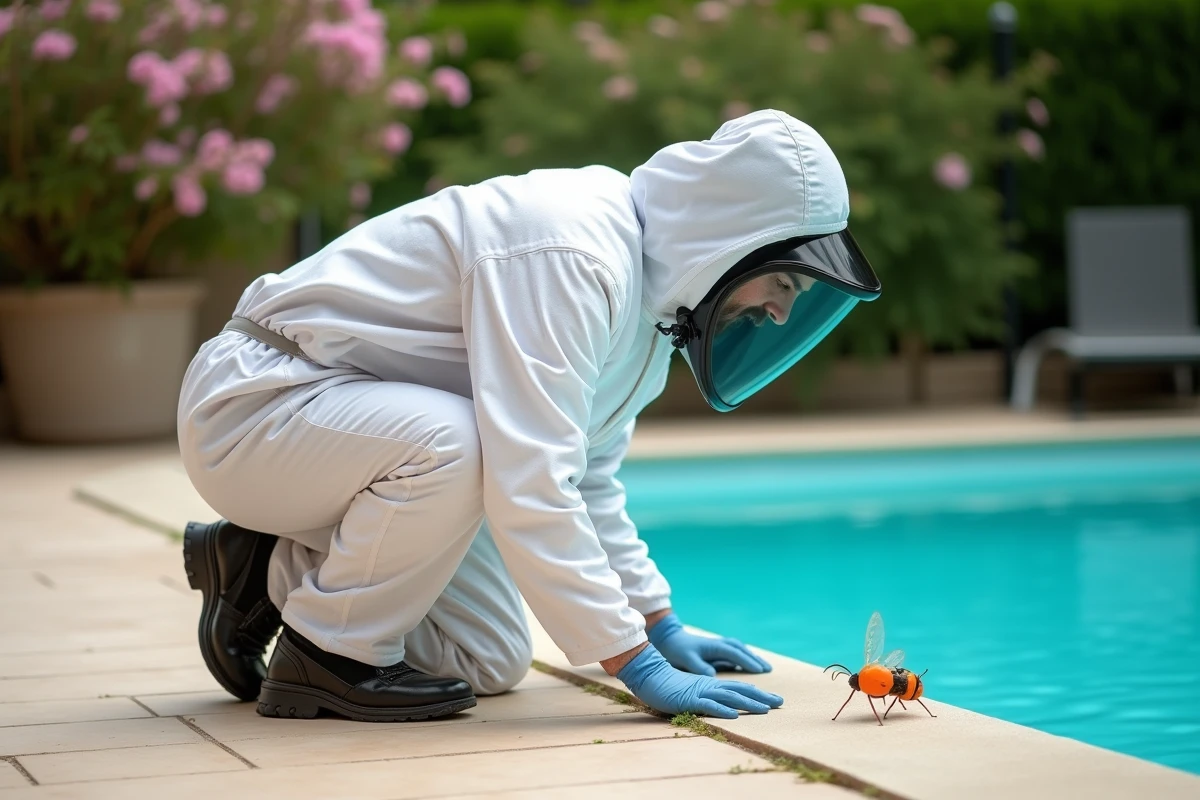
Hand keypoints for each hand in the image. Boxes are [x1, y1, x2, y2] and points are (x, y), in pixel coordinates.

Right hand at [616, 644, 782, 719]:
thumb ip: (707, 695)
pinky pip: (708, 705)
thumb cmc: (668, 685)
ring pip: (729, 697)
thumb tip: (722, 703)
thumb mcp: (692, 691)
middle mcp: (710, 686)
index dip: (757, 693)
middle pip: (740, 691)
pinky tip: (733, 714)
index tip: (774, 700)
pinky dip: (722, 709)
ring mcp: (700, 692)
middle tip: (780, 702)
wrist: (648, 676)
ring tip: (765, 710)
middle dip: (761, 697)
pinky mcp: (689, 699)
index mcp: (712, 684)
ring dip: (748, 703)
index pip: (739, 688)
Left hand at [648, 612, 771, 675]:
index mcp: (714, 645)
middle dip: (755, 659)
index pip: (735, 653)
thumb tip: (712, 675)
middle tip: (769, 669)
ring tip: (765, 668)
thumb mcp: (686, 659)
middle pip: (742, 650)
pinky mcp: (718, 651)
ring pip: (741, 651)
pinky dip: (745, 659)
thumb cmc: (678, 650)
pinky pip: (736, 654)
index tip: (759, 670)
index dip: (747, 661)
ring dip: (752, 658)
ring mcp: (720, 646)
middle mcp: (720, 644)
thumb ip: (699, 667)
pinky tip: (751, 667)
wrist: (670, 639)